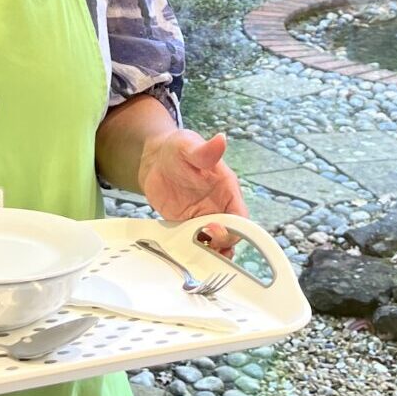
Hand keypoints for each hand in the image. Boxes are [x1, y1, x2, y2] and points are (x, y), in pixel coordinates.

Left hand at [137, 130, 247, 254]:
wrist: (155, 159)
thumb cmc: (178, 148)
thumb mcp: (189, 146)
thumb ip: (205, 150)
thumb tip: (221, 140)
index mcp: (227, 191)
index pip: (241, 218)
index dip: (234, 229)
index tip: (217, 230)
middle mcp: (218, 208)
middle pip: (230, 237)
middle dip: (220, 246)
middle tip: (201, 243)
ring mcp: (202, 219)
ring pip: (213, 246)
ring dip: (208, 254)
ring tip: (193, 255)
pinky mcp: (185, 227)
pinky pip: (193, 245)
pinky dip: (190, 253)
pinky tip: (180, 254)